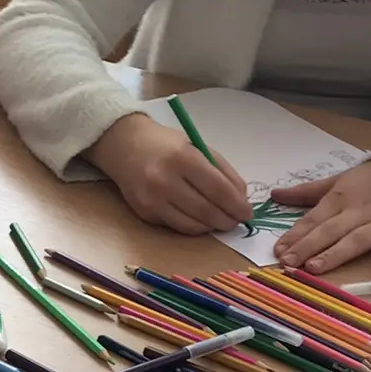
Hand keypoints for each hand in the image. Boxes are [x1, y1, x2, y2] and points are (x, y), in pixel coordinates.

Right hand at [85, 114, 251, 233]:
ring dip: (212, 226)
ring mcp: (152, 199)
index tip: (248, 213)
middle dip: (228, 220)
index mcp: (183, 158)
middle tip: (236, 220)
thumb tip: (241, 200)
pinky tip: (200, 219)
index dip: (238, 206)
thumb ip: (222, 171)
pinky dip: (194, 226)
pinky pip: (177, 226)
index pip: (219, 190)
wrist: (123, 146)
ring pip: (193, 225)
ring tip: (220, 220)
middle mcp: (165, 180)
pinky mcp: (144, 212)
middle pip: (207, 211)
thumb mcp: (197, 147)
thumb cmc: (166, 145)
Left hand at [272, 156, 370, 275]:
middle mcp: (361, 211)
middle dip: (307, 246)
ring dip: (336, 253)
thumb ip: (308, 191)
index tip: (277, 251)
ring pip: (358, 240)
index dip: (296, 235)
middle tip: (287, 263)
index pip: (314, 218)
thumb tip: (275, 195)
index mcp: (342, 197)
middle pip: (330, 230)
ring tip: (314, 267)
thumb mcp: (342, 179)